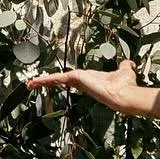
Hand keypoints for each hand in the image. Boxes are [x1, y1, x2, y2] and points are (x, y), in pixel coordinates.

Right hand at [26, 58, 141, 113]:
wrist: (125, 95)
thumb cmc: (125, 86)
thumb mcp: (125, 71)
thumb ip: (125, 66)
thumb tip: (129, 63)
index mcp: (90, 79)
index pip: (72, 78)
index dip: (63, 78)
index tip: (56, 78)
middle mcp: (82, 82)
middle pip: (60, 80)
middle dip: (48, 81)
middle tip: (36, 83)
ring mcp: (77, 81)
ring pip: (56, 80)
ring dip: (43, 81)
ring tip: (30, 84)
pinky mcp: (73, 79)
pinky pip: (55, 78)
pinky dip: (44, 80)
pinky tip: (34, 82)